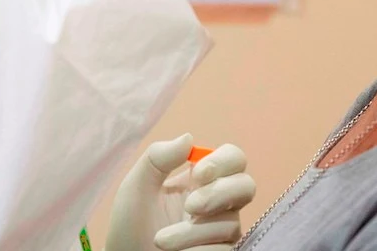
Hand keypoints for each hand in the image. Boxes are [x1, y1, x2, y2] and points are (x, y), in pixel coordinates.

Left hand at [105, 134, 256, 250]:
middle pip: (246, 186)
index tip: (199, 173)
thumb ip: (158, 158)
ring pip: (230, 224)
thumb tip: (189, 138)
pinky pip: (223, 250)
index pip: (233, 158)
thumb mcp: (136, 187)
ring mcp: (221, 231)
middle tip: (190, 207)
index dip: (223, 162)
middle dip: (219, 194)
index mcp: (200, 179)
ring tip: (160, 241)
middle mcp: (218, 202)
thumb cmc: (130, 226)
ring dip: (191, 232)